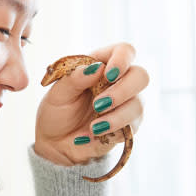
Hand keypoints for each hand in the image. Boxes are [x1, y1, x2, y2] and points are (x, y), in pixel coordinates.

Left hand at [34, 42, 148, 165]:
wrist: (54, 144)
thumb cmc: (55, 113)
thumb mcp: (57, 94)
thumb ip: (74, 78)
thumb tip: (97, 67)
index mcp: (101, 65)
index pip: (124, 51)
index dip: (122, 59)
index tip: (109, 74)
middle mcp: (118, 82)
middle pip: (140, 76)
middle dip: (123, 90)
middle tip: (99, 104)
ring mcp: (125, 105)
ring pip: (138, 104)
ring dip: (117, 115)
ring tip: (94, 126)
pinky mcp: (127, 126)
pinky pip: (132, 126)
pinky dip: (113, 130)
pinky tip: (94, 134)